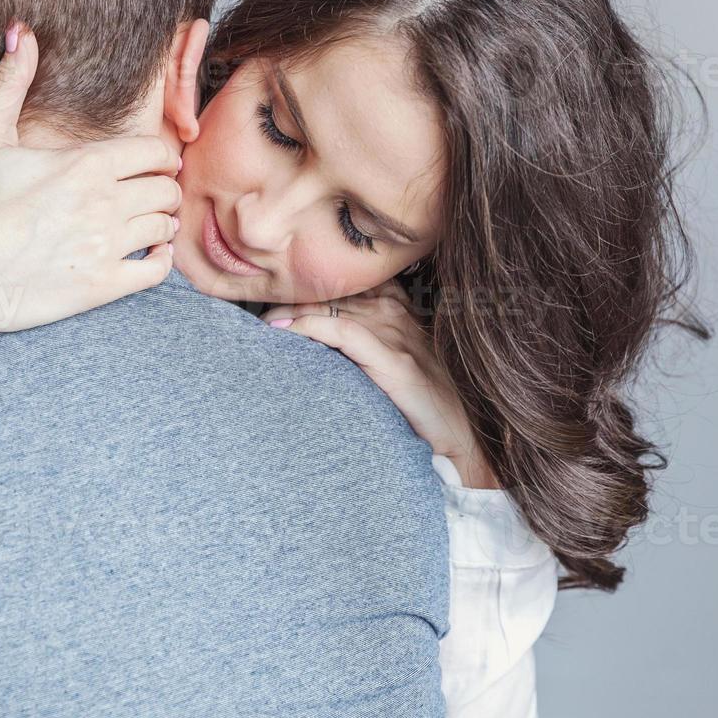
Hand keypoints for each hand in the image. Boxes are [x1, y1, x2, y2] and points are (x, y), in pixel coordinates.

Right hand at [0, 24, 182, 342]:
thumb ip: (9, 83)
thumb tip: (20, 31)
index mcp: (83, 164)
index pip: (155, 151)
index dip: (159, 154)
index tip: (151, 161)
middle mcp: (102, 204)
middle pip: (166, 189)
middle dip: (162, 187)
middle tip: (149, 191)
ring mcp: (104, 248)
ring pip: (164, 227)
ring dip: (160, 222)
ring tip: (147, 220)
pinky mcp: (99, 287)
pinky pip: (157, 271)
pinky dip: (160, 260)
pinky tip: (145, 253)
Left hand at [262, 281, 499, 488]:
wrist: (460, 435)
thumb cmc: (420, 402)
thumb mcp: (387, 360)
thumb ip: (356, 343)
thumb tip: (308, 339)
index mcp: (394, 307)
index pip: (339, 283)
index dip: (303, 289)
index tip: (272, 303)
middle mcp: (394, 311)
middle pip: (328, 292)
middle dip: (288, 300)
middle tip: (257, 316)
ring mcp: (396, 332)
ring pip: (330, 306)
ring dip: (289, 313)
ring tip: (262, 326)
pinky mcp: (394, 359)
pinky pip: (341, 330)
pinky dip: (307, 327)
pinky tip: (284, 333)